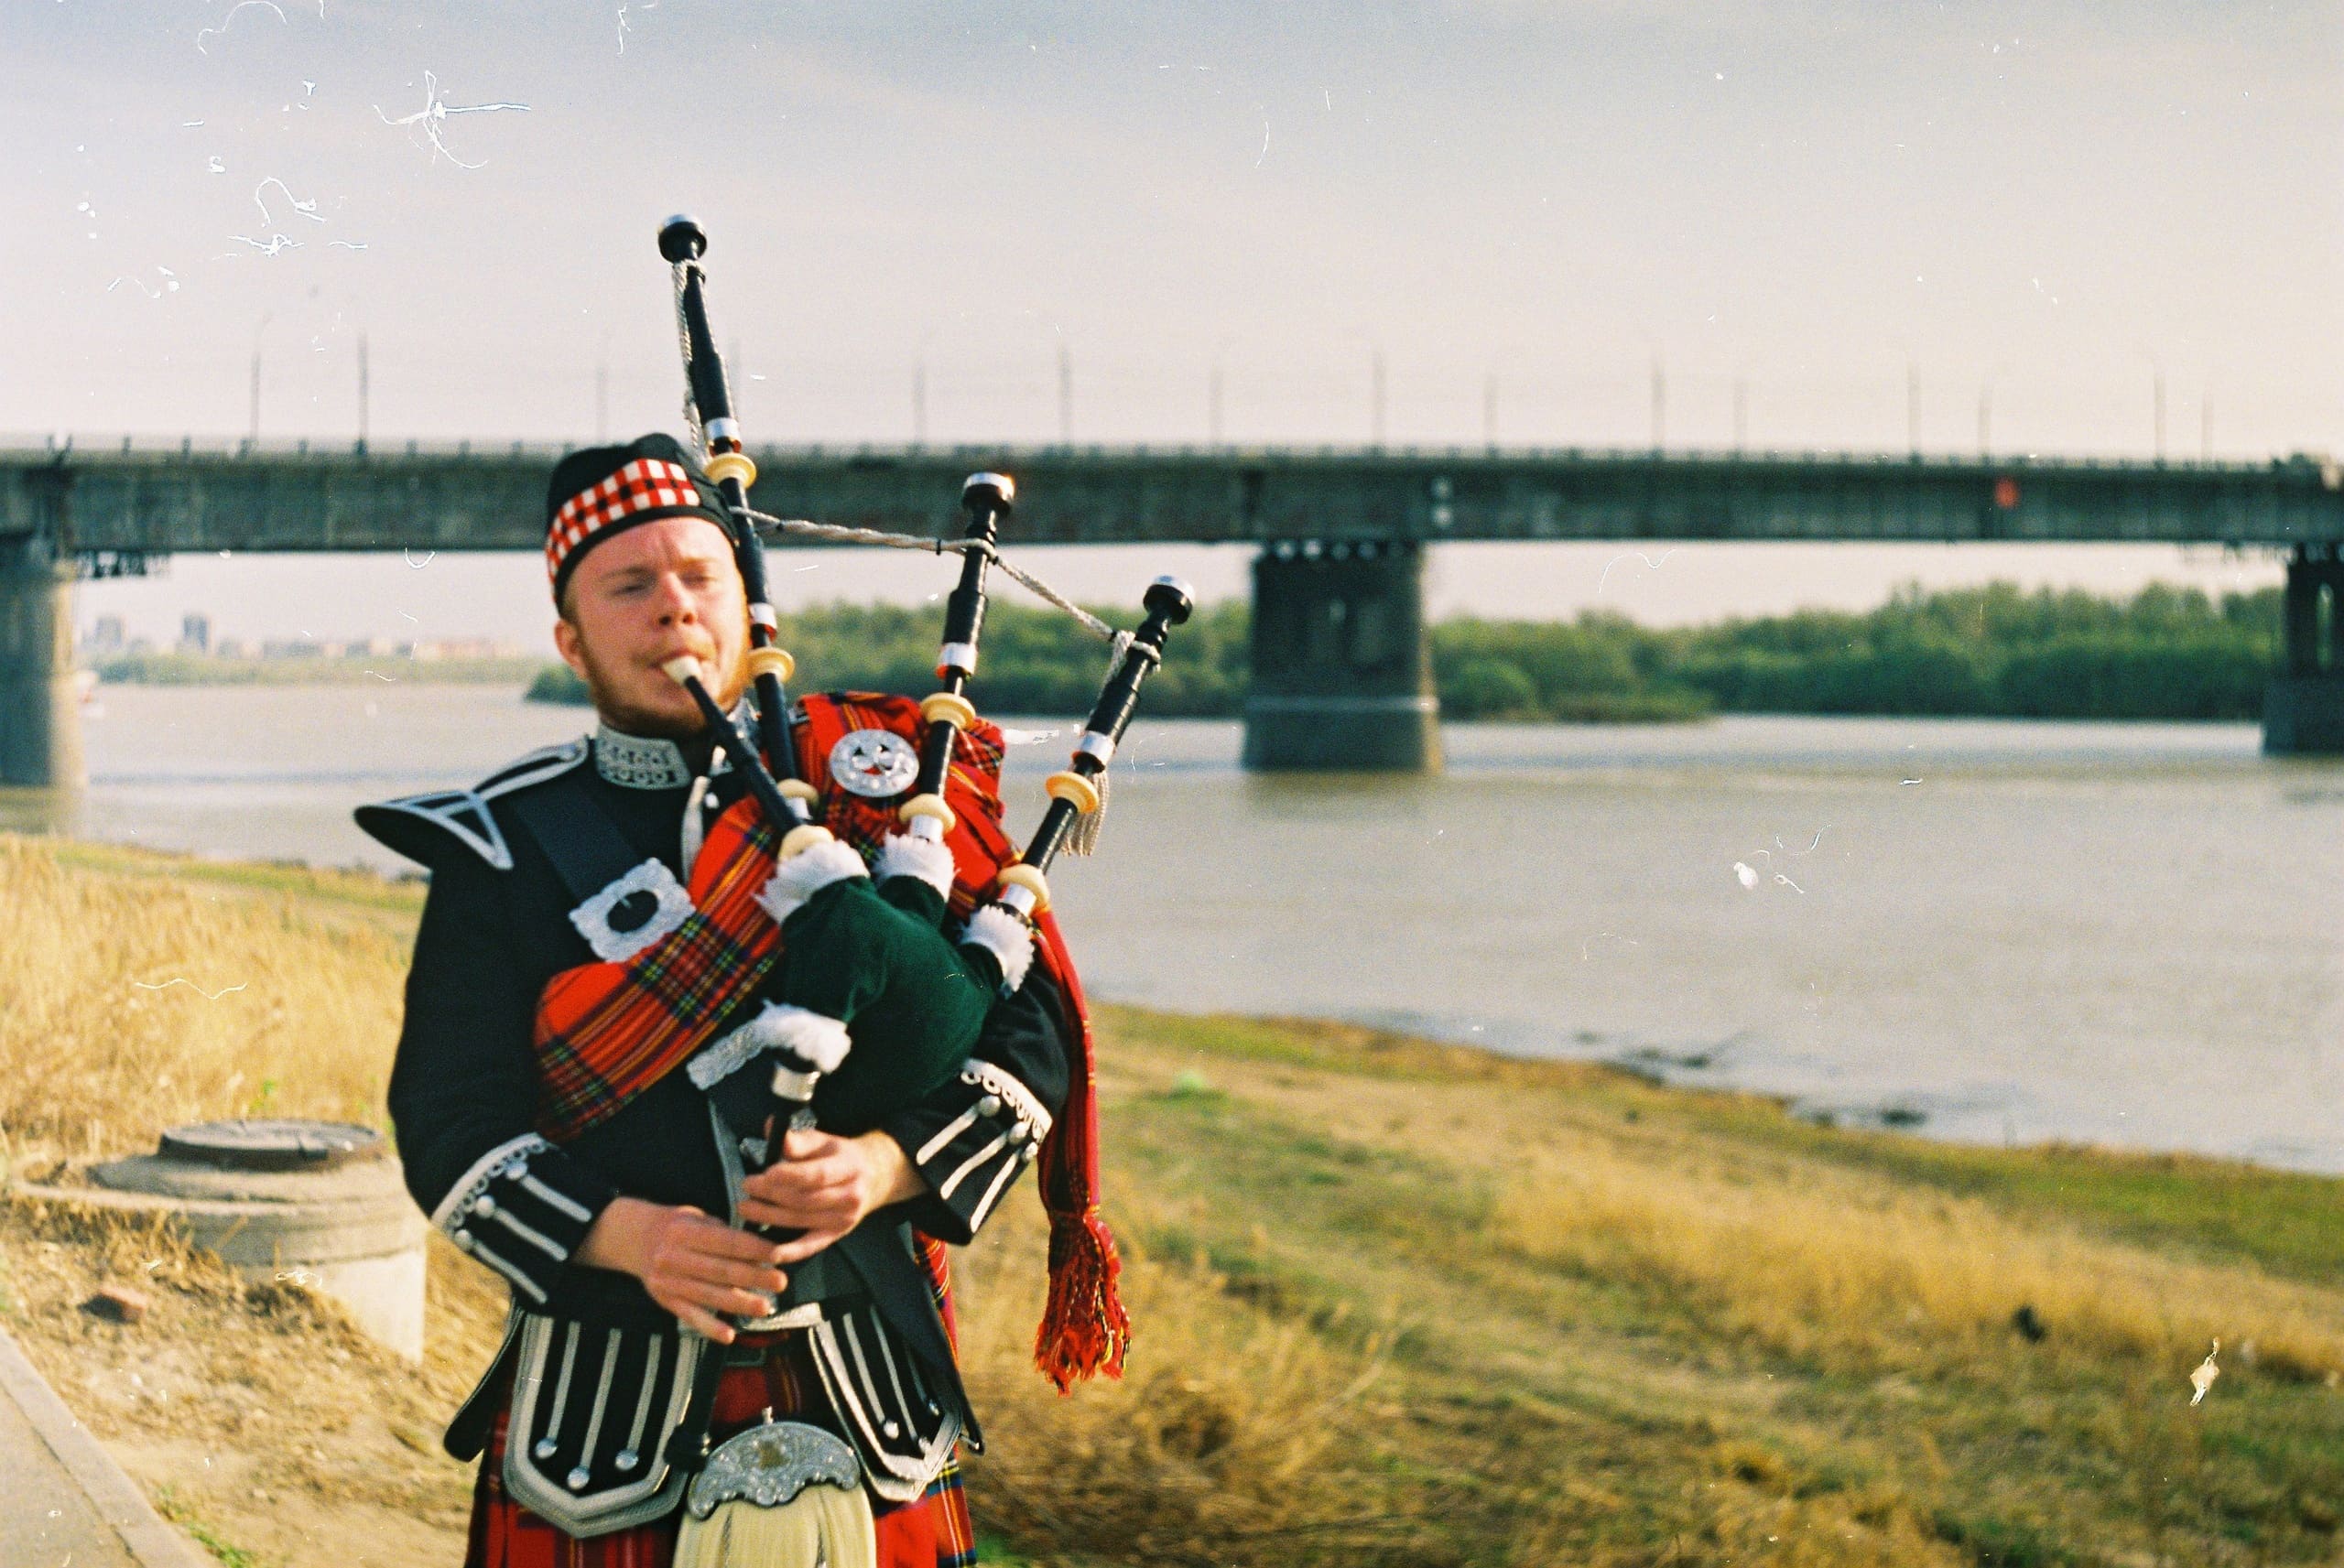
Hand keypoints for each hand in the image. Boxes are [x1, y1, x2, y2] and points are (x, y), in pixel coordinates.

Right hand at [574, 1197, 786, 1343]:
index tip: (779, 1255)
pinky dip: (709, 1327)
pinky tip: (730, 1334)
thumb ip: (723, 1232)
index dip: (754, 1248)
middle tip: (781, 1282)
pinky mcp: (664, 1300)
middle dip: (753, 1276)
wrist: (632, 1238)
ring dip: (738, 1303)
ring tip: (765, 1307)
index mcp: (684, 1230)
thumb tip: (761, 1247)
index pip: (725, 1242)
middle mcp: (673, 1256)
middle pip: (720, 1269)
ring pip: (708, 1295)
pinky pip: (690, 1316)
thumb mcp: (696, 1217)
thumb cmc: (677, 1226)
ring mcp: (667, 1281)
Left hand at [739, 1129, 925, 1263]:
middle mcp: (850, 1196)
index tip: (766, 1173)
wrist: (874, 1177)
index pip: (817, 1174)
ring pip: (801, 1220)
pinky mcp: (836, 1235)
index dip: (790, 1175)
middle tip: (747, 1186)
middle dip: (772, 1194)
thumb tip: (771, 1128)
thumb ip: (797, 1140)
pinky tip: (768, 1250)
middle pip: (805, 1199)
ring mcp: (844, 1219)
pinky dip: (789, 1251)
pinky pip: (810, 1247)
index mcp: (848, 1167)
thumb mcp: (824, 1141)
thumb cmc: (841, 1156)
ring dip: (770, 1216)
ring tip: (746, 1207)